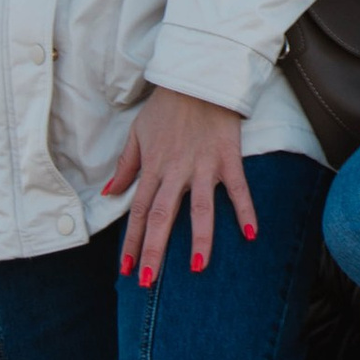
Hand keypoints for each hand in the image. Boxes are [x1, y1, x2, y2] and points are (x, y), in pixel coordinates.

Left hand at [111, 88, 256, 284]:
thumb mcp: (137, 133)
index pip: (137, 212)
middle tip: (148, 281)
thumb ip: (125, 166)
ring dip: (199, 240)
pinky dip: (245, 211)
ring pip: (199, 209)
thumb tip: (110, 193)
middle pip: (162, 217)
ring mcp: (203, 166)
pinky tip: (250, 235)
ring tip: (198, 268)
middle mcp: (176, 171)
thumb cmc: (166, 106)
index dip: (130, 242)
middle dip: (153, 250)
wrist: (198, 77)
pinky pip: (238, 189)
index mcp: (152, 168)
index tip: (125, 270)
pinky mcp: (228, 158)